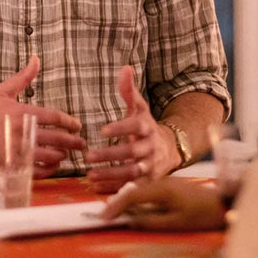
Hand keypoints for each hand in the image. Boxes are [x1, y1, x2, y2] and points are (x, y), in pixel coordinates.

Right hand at [0, 56, 85, 175]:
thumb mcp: (2, 92)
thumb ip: (23, 77)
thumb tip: (36, 58)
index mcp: (21, 112)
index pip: (54, 117)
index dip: (70, 122)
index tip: (77, 126)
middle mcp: (21, 132)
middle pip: (57, 138)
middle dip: (73, 142)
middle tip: (81, 143)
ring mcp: (17, 152)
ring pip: (50, 156)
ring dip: (62, 155)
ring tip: (66, 153)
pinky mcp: (11, 167)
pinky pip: (37, 172)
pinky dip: (49, 170)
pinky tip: (52, 165)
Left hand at [85, 66, 179, 193]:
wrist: (170, 149)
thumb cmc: (146, 127)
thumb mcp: (139, 109)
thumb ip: (129, 91)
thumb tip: (124, 68)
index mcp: (147, 127)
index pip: (136, 126)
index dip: (121, 128)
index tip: (102, 130)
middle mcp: (150, 147)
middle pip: (132, 152)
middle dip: (110, 155)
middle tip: (88, 156)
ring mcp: (150, 166)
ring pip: (131, 172)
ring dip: (110, 174)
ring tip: (90, 174)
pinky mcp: (147, 182)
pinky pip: (131, 187)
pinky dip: (114, 188)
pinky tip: (96, 187)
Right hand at [99, 179, 225, 231]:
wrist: (224, 203)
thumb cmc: (202, 216)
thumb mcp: (176, 224)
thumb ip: (151, 223)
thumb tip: (129, 222)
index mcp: (161, 190)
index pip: (131, 197)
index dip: (115, 207)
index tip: (102, 218)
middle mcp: (161, 181)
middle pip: (132, 190)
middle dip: (116, 201)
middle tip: (102, 214)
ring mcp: (166, 181)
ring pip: (139, 189)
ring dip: (126, 199)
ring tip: (113, 211)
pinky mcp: (170, 184)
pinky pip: (148, 190)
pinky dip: (136, 198)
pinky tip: (133, 206)